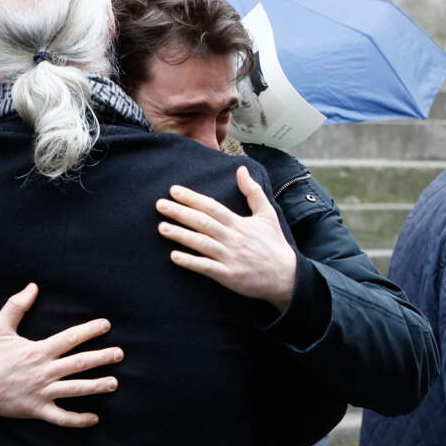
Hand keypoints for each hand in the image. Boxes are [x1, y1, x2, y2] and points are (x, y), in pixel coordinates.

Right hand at [0, 283, 122, 426]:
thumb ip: (16, 306)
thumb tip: (32, 286)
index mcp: (37, 351)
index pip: (69, 338)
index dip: (89, 330)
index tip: (106, 325)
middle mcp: (43, 372)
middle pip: (78, 364)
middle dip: (101, 358)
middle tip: (120, 354)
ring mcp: (41, 393)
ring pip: (75, 390)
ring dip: (96, 386)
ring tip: (115, 383)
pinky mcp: (36, 410)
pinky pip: (61, 418)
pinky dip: (78, 420)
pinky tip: (94, 418)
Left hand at [156, 166, 297, 311]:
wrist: (286, 276)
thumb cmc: (274, 244)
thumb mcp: (267, 214)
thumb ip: (253, 192)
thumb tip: (241, 169)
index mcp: (239, 223)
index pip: (211, 206)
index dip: (192, 198)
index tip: (173, 190)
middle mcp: (232, 238)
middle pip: (202, 222)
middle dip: (180, 212)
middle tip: (159, 204)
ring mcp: (230, 257)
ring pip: (201, 243)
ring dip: (180, 235)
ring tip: (161, 227)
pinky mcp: (229, 275)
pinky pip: (206, 267)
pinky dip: (190, 262)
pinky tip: (174, 256)